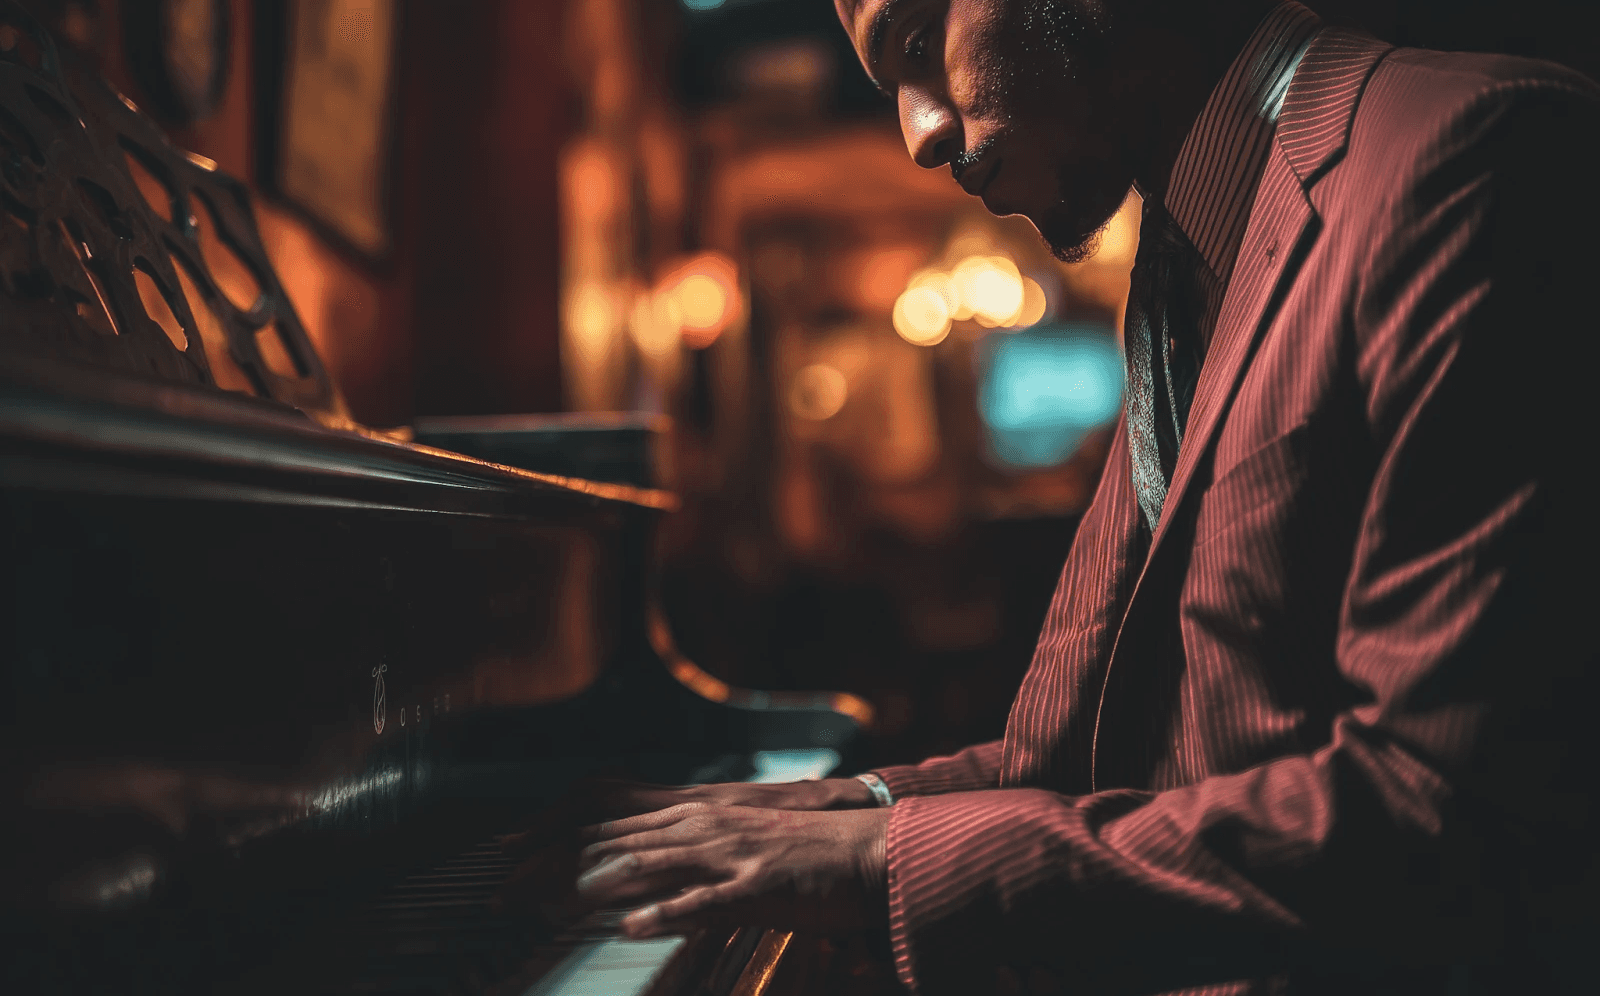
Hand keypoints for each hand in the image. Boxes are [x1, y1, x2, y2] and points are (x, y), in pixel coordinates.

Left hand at [493, 776, 876, 917]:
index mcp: (689, 815)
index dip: (549, 838)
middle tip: (501, 893)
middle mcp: (699, 824)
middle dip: (548, 866)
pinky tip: (632, 926)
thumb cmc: (795, 856)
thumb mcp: (727, 849)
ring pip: (646, 862)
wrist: (863, 850)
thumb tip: (627, 881)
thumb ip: (679, 859)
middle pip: (608, 839)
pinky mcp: (757, 884)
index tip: (504, 861)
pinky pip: (704, 900)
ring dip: (589, 885)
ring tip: (544, 906)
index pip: (603, 820)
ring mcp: (726, 852)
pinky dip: (665, 912)